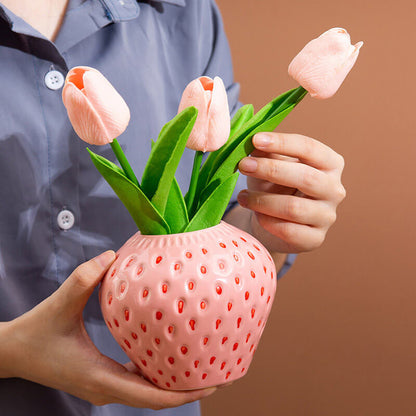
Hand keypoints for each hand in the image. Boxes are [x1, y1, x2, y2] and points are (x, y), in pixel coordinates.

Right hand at [0, 251, 214, 409]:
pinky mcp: (102, 377)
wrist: (13, 353)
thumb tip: (110, 256)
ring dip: (173, 382)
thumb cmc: (35, 333)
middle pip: (155, 397)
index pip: (149, 395)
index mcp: (99, 377)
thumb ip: (82, 279)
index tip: (211, 382)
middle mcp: (105, 388)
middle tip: (217, 371)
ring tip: (200, 363)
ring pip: (147, 391)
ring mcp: (104, 385)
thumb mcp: (58, 304)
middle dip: (187, 388)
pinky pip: (136, 380)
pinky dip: (156, 373)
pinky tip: (168, 353)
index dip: (182, 393)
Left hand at [237, 132, 345, 252]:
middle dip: (271, 170)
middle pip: (306, 177)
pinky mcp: (315, 239)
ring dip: (262, 200)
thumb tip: (254, 143)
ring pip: (294, 207)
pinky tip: (256, 215)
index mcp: (330, 164)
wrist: (272, 223)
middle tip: (243, 165)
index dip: (282, 142)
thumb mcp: (269, 165)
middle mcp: (335, 189)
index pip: (310, 148)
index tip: (255, 139)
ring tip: (242, 196)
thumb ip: (266, 153)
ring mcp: (327, 216)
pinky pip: (289, 231)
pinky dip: (267, 221)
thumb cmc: (273, 186)